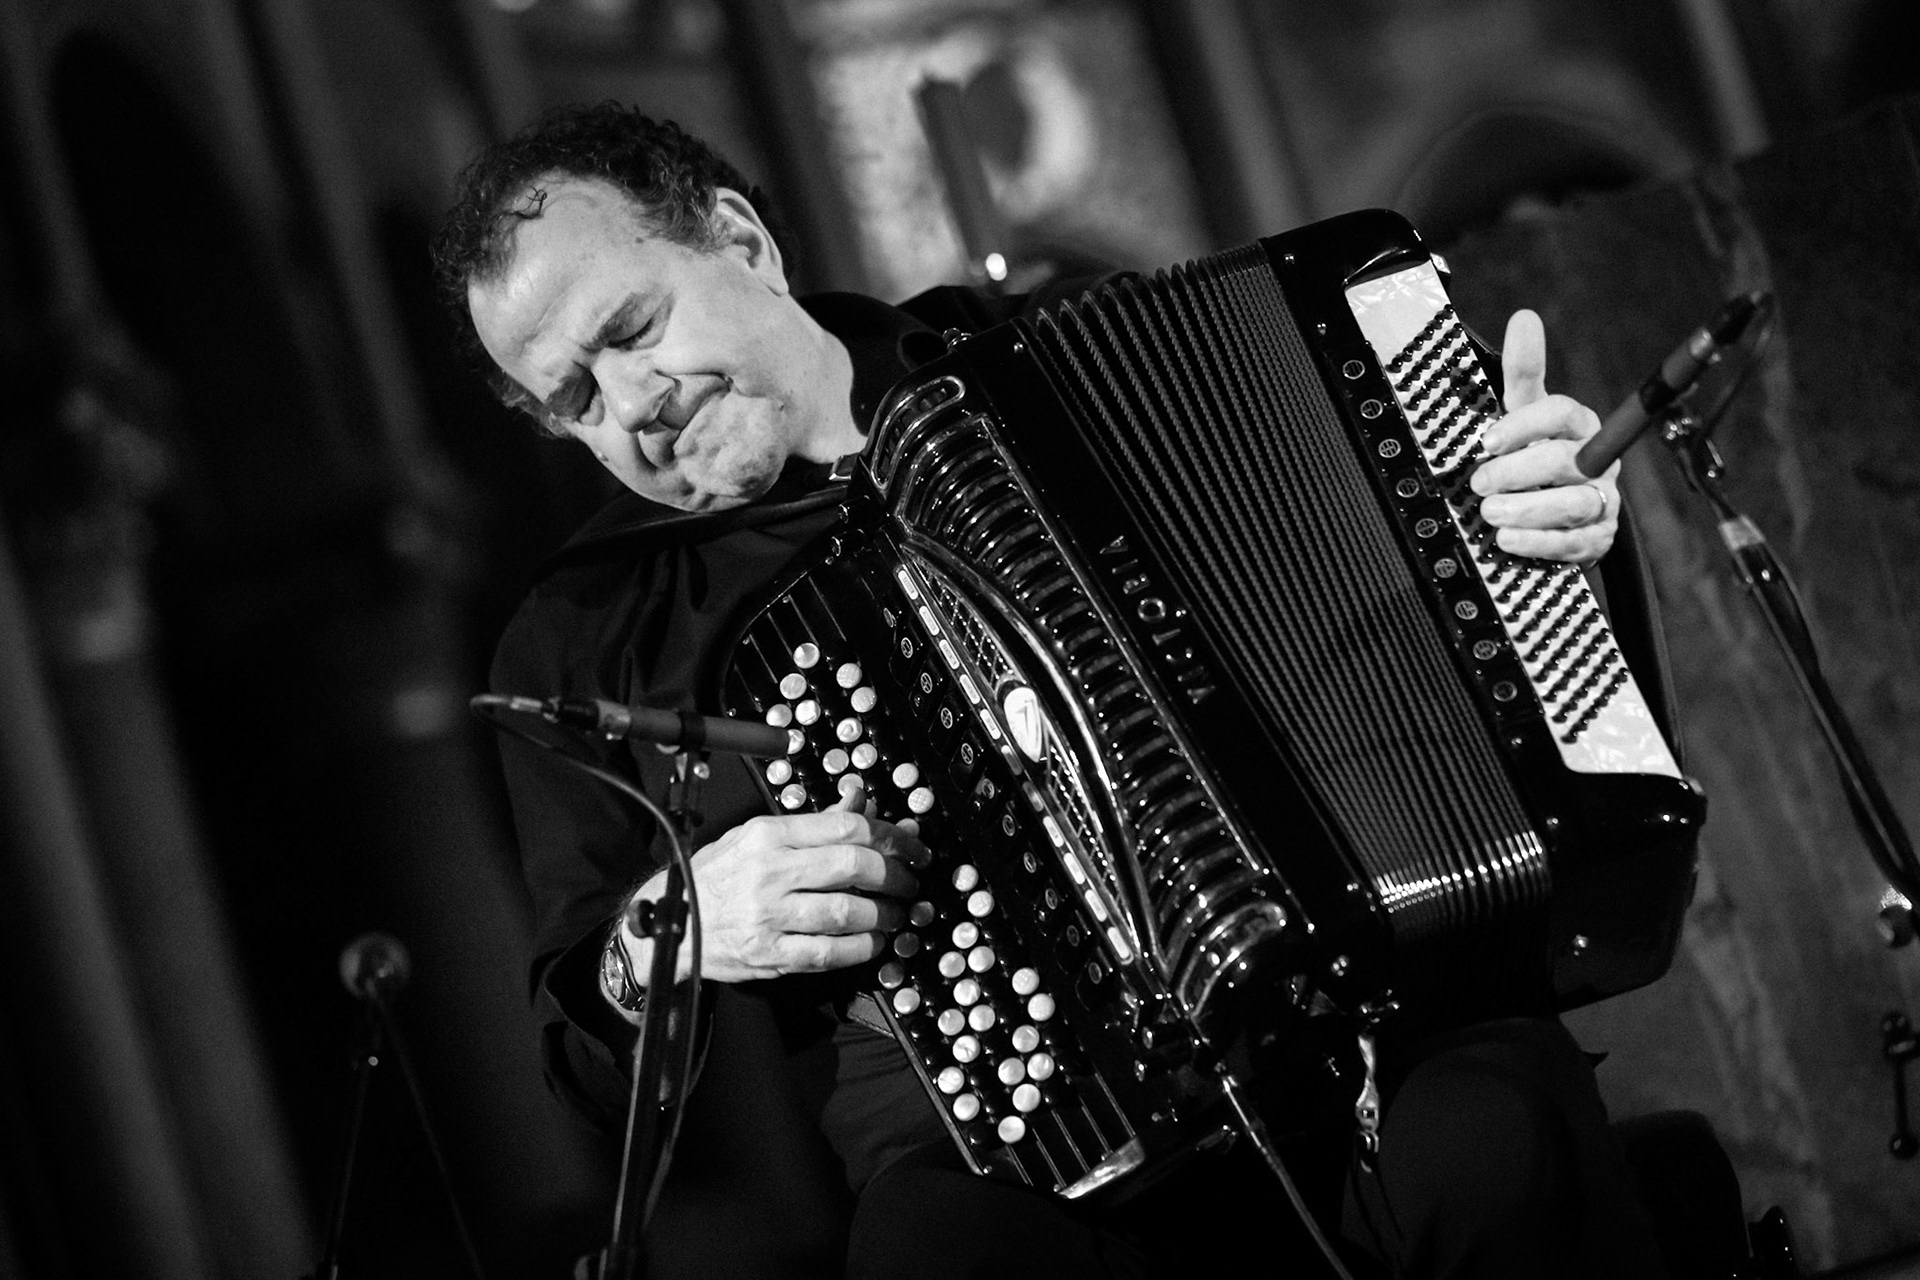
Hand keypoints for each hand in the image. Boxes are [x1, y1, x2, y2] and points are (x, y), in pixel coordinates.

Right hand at [617, 780, 925, 984]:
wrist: (671, 922)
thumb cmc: (718, 876)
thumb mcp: (758, 836)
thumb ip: (814, 822)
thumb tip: (861, 800)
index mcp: (769, 834)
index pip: (845, 827)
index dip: (891, 836)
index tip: (911, 846)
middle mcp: (769, 871)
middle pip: (853, 866)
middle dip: (895, 875)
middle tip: (910, 882)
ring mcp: (769, 915)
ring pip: (847, 912)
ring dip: (884, 914)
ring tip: (897, 914)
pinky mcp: (769, 955)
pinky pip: (828, 953)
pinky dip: (860, 948)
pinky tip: (873, 942)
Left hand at [1468, 309, 1617, 566]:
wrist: (1556, 511)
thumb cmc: (1536, 452)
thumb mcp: (1524, 412)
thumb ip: (1524, 372)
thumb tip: (1524, 318)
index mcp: (1579, 425)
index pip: (1561, 414)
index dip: (1523, 426)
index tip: (1487, 441)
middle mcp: (1596, 461)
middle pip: (1565, 461)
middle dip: (1518, 472)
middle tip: (1480, 483)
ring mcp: (1601, 500)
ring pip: (1574, 504)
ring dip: (1528, 510)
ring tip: (1491, 513)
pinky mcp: (1597, 537)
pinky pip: (1575, 543)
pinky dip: (1539, 542)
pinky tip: (1508, 539)